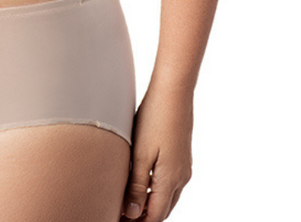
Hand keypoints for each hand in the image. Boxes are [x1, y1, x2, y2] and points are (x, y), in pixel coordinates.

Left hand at [121, 82, 193, 220]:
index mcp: (170, 180)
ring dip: (150, 204)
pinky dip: (156, 190)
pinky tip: (141, 181)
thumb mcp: (141, 153)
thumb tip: (131, 214)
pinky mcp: (181, 156)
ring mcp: (183, 166)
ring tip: (127, 200)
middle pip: (162, 209)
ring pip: (167, 197)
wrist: (173, 91)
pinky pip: (170, 183)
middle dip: (143, 216)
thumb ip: (136, 185)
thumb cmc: (154, 118)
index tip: (117, 218)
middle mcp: (181, 177)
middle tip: (120, 213)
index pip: (155, 216)